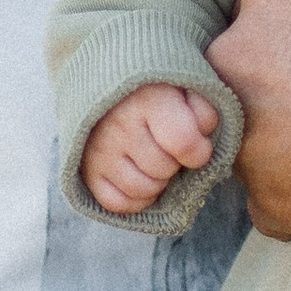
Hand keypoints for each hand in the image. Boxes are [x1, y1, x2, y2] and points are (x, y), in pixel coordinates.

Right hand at [80, 83, 216, 215]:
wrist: (108, 86)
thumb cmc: (156, 89)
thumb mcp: (185, 86)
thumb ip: (203, 106)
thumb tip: (204, 131)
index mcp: (148, 99)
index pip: (183, 142)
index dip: (199, 150)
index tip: (198, 143)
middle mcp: (119, 126)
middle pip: (164, 169)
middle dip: (175, 162)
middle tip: (169, 146)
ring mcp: (100, 151)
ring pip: (143, 189)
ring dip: (157, 181)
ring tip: (155, 160)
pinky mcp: (87, 171)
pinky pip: (118, 204)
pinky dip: (136, 198)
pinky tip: (142, 177)